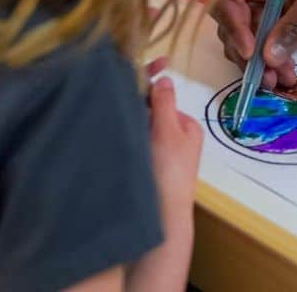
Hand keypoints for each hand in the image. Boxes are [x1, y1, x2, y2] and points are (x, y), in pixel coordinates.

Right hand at [127, 74, 199, 290]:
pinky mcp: (148, 171)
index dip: (146, 92)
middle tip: (111, 107)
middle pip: (150, 115)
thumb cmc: (168, 171)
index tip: (124, 84)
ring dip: (127, 127)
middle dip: (134, 111)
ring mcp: (162, 156)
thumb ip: (164, 103)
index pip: (163, 100)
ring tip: (108, 122)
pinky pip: (135, 147)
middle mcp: (177, 139)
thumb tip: (164, 76)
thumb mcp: (168, 131)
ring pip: (141, 131)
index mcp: (188, 127)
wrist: (160, 219)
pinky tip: (110, 141)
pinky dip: (125, 142)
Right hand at [212, 0, 296, 89]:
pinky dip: (266, 67)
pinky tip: (284, 76)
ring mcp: (250, 10)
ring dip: (257, 65)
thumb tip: (268, 56)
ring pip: (238, 43)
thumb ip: (295, 25)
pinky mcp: (259, 29)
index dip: (234, 26)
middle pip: (229, 26)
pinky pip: (253, 52)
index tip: (250, 53)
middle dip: (248, 54)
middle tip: (268, 76)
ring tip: (282, 78)